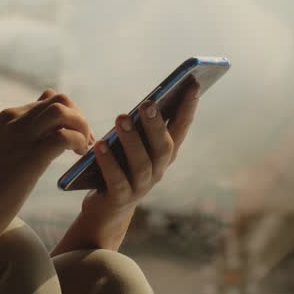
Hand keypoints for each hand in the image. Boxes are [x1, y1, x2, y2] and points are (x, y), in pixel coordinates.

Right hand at [0, 90, 92, 241]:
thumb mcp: (5, 151)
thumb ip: (24, 136)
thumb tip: (46, 129)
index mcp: (7, 117)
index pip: (48, 100)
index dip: (70, 116)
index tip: (76, 136)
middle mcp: (14, 120)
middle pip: (60, 101)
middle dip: (79, 118)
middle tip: (84, 142)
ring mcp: (21, 136)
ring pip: (63, 111)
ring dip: (81, 126)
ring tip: (81, 148)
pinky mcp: (30, 156)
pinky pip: (64, 135)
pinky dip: (78, 142)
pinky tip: (77, 157)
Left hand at [83, 79, 200, 220]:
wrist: (107, 210)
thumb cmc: (121, 167)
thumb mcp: (133, 145)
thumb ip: (142, 127)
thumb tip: (148, 101)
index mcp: (164, 154)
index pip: (181, 128)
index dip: (188, 107)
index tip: (193, 83)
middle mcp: (158, 170)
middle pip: (163, 147)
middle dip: (156, 124)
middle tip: (148, 103)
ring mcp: (141, 186)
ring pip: (141, 164)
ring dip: (132, 140)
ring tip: (121, 118)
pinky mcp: (120, 198)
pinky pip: (117, 180)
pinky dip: (109, 162)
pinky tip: (99, 145)